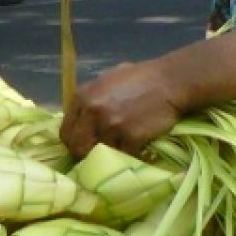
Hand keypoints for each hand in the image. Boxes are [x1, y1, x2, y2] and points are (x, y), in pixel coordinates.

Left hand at [60, 56, 183, 157]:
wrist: (170, 81)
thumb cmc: (140, 78)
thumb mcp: (106, 81)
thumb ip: (90, 101)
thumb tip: (80, 122)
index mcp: (82, 97)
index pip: (65, 132)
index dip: (74, 143)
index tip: (84, 147)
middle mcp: (92, 111)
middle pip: (77, 148)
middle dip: (87, 154)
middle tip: (100, 155)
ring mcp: (110, 125)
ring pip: (100, 154)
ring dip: (111, 155)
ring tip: (122, 149)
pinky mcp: (130, 137)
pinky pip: (124, 156)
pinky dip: (131, 156)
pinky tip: (139, 149)